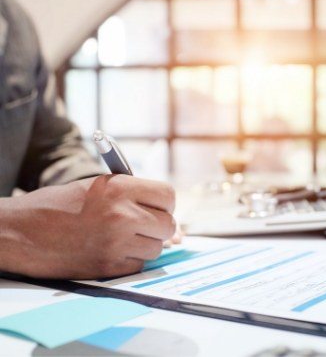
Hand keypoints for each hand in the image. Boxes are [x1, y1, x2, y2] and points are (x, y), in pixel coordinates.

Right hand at [0, 175, 175, 278]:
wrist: (23, 231)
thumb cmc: (61, 205)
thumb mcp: (100, 187)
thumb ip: (136, 198)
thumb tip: (173, 223)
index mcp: (120, 188)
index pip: (168, 195)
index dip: (165, 203)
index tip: (157, 208)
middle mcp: (123, 215)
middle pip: (168, 225)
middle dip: (159, 225)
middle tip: (143, 224)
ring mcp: (116, 243)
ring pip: (157, 248)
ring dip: (146, 244)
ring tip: (124, 236)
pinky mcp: (108, 267)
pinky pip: (139, 265)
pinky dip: (132, 260)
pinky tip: (113, 250)